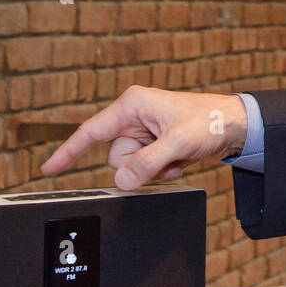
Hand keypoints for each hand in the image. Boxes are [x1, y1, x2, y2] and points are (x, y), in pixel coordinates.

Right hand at [40, 86, 248, 189]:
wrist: (237, 125)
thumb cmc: (211, 121)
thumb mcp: (178, 143)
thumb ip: (147, 163)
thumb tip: (121, 181)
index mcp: (132, 105)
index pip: (91, 132)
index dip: (68, 152)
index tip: (48, 169)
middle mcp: (134, 116)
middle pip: (116, 157)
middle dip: (140, 164)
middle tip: (169, 155)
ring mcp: (145, 131)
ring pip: (131, 166)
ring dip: (155, 169)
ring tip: (179, 155)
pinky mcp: (155, 143)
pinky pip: (146, 168)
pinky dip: (164, 169)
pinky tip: (181, 157)